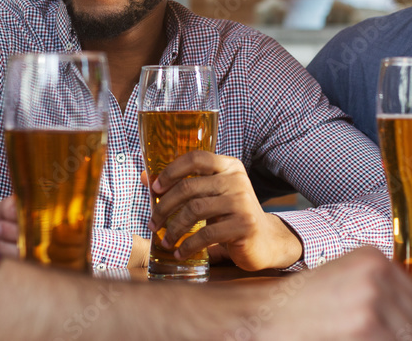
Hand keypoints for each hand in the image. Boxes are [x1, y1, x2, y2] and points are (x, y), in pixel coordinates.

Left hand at [147, 152, 302, 270]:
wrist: (265, 240)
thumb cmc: (230, 215)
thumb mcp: (210, 196)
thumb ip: (183, 184)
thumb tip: (145, 177)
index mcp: (228, 166)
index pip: (196, 158)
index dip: (171, 171)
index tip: (154, 188)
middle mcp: (237, 180)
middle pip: (189, 188)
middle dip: (164, 206)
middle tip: (153, 222)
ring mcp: (242, 202)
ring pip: (195, 211)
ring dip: (174, 229)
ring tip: (166, 241)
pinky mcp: (244, 225)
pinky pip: (207, 234)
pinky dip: (188, 245)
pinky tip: (180, 253)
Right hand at [265, 247, 411, 339]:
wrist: (267, 315)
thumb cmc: (304, 303)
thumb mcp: (345, 281)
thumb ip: (382, 291)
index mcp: (373, 257)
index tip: (403, 333)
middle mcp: (377, 271)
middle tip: (381, 334)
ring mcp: (372, 297)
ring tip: (364, 335)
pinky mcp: (366, 324)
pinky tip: (356, 339)